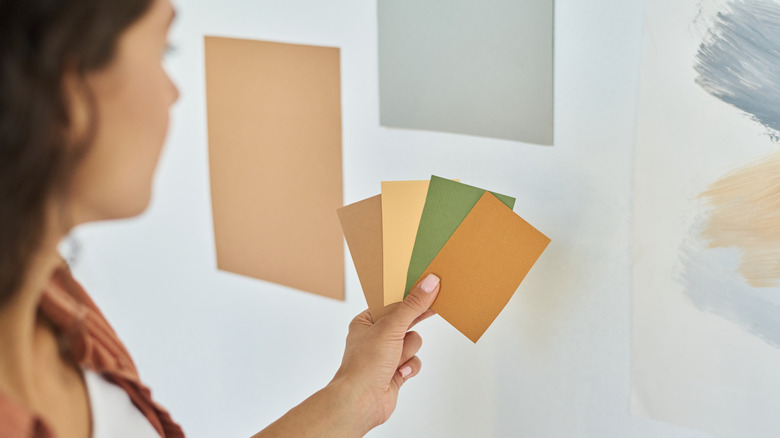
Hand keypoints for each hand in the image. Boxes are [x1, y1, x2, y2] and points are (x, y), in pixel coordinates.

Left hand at [329, 274, 440, 432]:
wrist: (360, 402)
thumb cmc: (365, 364)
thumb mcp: (391, 328)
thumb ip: (413, 306)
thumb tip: (429, 283)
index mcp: (366, 322)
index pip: (392, 302)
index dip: (410, 295)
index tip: (429, 285)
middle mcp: (375, 337)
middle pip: (405, 322)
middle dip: (413, 323)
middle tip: (437, 304)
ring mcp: (385, 355)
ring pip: (413, 342)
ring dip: (408, 351)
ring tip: (395, 360)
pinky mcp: (395, 371)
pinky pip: (414, 361)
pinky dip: (409, 367)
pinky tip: (397, 374)